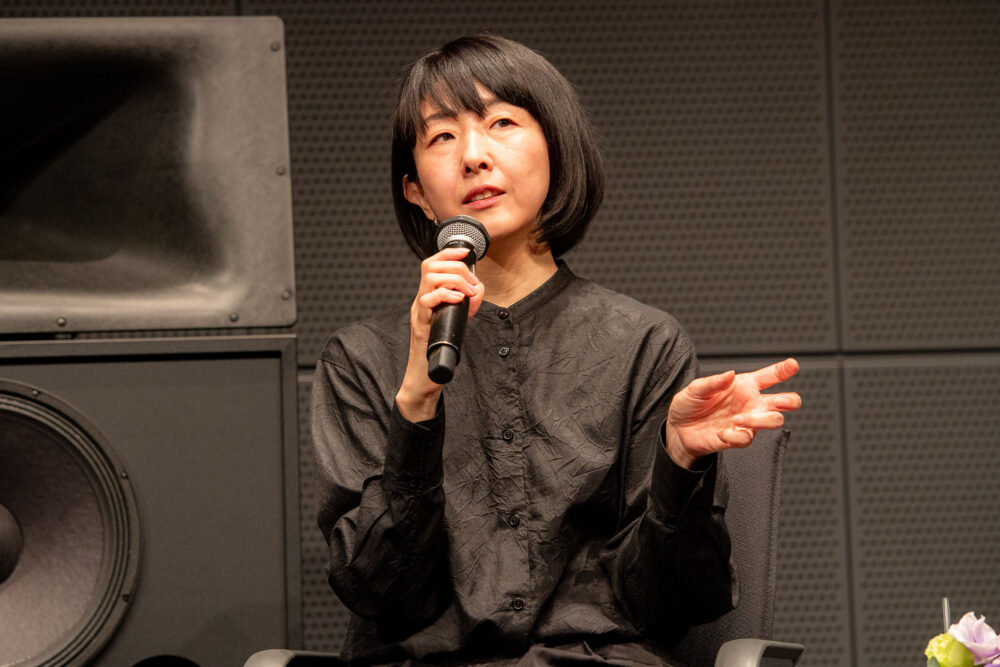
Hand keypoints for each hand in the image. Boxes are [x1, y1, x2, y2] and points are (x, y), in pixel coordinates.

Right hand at [396, 247, 484, 421]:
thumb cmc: (440, 348)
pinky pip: (427, 301)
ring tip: (467, 292)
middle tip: (471, 284)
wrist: (425, 376)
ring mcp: (419, 312)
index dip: (448, 253)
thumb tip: (479, 287)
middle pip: (430, 266)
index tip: (465, 252)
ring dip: (453, 280)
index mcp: (429, 295)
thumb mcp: (459, 319)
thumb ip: (470, 302)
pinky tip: (458, 300)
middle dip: (456, 268)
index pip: (432, 264)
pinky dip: (445, 295)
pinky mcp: (420, 325)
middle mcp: (421, 300)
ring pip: (428, 278)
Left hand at [664, 358, 800, 468]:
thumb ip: (712, 382)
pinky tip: (722, 432)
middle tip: (780, 401)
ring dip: (759, 420)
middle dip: (790, 401)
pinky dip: (736, 435)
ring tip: (737, 418)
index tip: (793, 364)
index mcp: (744, 386)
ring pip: (774, 421)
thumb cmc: (689, 405)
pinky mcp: (738, 438)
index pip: (770, 377)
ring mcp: (747, 421)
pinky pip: (748, 438)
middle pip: (786, 402)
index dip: (783, 370)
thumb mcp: (695, 389)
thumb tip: (730, 374)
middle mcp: (751, 403)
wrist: (679, 430)